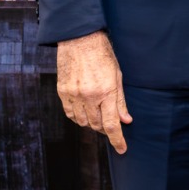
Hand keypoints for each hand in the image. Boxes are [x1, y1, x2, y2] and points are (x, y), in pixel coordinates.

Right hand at [56, 31, 131, 152]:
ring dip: (91, 123)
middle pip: (96, 125)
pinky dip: (78, 117)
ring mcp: (73, 95)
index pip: (112, 124)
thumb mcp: (117, 76)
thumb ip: (120, 100)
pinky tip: (84, 112)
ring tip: (97, 116)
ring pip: (82, 122)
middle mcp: (88, 96)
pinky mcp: (62, 91)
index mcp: (106, 91)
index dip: (117, 140)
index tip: (122, 149)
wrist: (80, 39)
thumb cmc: (102, 55)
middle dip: (105, 129)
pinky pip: (70, 113)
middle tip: (110, 125)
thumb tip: (126, 120)